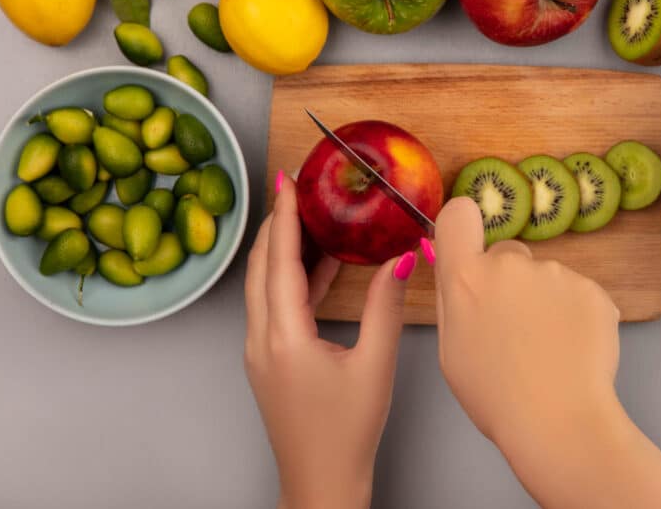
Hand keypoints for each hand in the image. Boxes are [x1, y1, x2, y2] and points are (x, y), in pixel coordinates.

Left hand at [244, 170, 417, 508]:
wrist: (321, 482)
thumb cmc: (347, 433)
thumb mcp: (375, 365)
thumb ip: (385, 306)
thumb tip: (400, 259)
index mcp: (283, 338)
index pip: (280, 261)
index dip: (285, 217)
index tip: (287, 180)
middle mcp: (261, 340)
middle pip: (261, 266)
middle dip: (277, 222)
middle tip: (293, 187)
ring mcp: (260, 351)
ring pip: (263, 284)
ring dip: (280, 247)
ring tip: (305, 216)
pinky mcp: (268, 359)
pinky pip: (272, 305)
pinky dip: (288, 277)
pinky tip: (315, 266)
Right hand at [432, 197, 621, 449]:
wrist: (559, 422)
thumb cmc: (496, 396)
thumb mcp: (451, 350)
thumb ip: (452, 298)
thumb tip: (450, 265)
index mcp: (467, 278)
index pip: (458, 215)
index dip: (462, 227)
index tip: (468, 249)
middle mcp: (510, 265)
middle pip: (505, 255)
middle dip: (507, 282)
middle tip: (513, 330)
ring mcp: (555, 274)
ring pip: (544, 278)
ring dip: (543, 302)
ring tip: (545, 349)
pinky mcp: (592, 289)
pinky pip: (577, 293)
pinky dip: (574, 315)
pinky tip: (570, 350)